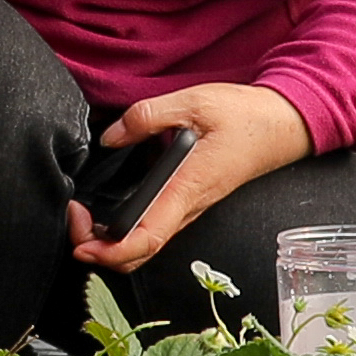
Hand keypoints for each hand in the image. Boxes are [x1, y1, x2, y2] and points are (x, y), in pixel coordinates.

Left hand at [75, 81, 308, 276]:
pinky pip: (155, 228)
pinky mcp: (189, 201)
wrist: (283, 125)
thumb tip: (111, 137)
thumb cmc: (244, 116)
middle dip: (100, 250)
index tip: (80, 241)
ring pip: (146, 244)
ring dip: (110, 243)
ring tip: (82, 217)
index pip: (146, 239)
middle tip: (73, 220)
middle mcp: (188, 207)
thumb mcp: (194, 102)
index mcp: (188, 188)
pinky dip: (125, 231)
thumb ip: (148, 116)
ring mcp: (190, 207)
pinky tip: (106, 212)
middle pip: (141, 253)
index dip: (109, 252)